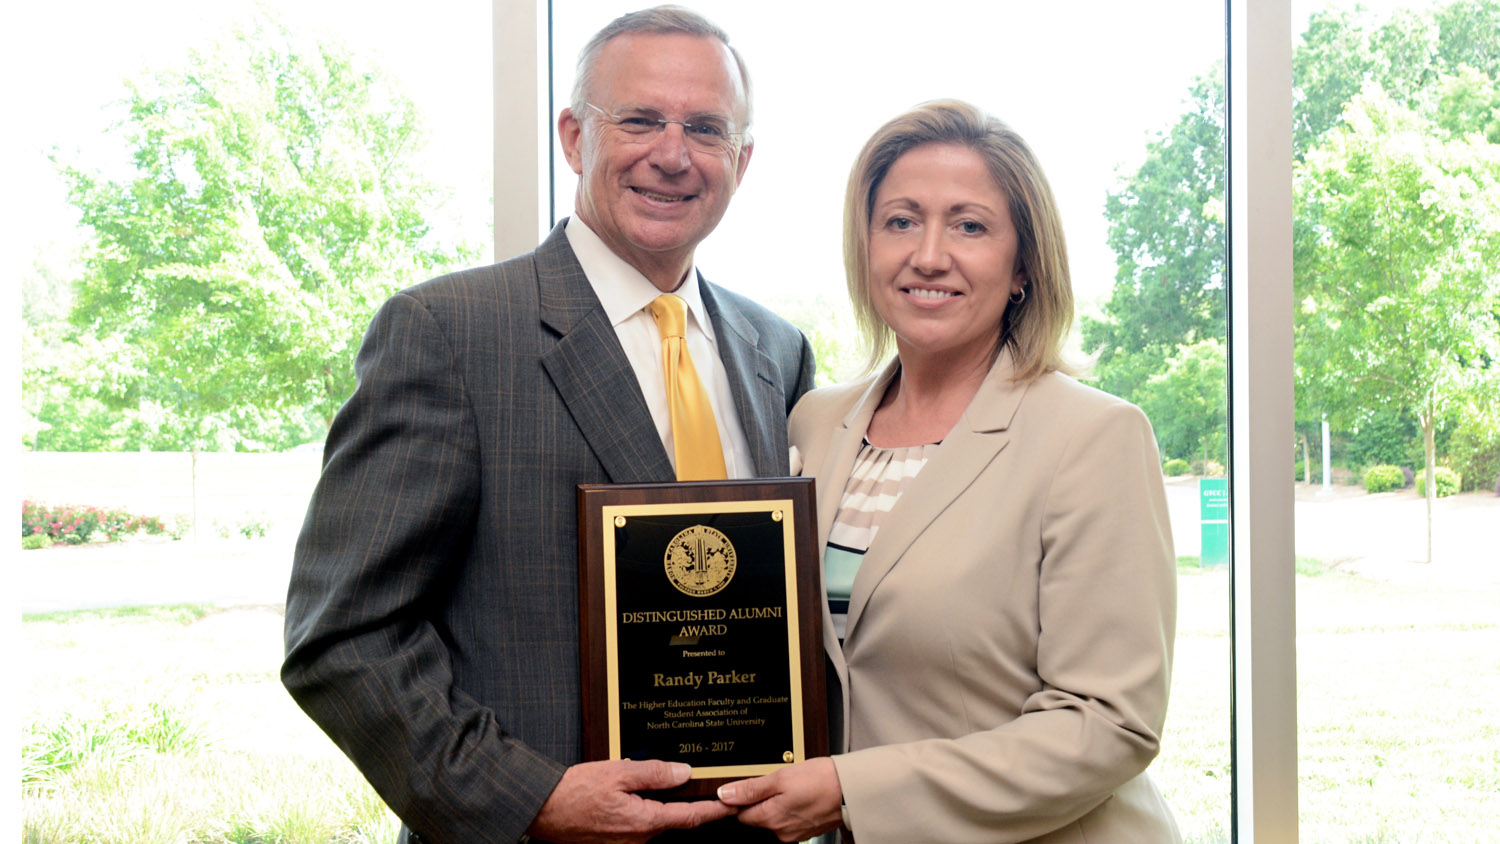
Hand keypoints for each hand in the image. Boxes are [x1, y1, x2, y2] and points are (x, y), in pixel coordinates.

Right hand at [526, 759, 734, 843]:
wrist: (542, 810)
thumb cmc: (574, 792)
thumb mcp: (618, 773)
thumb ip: (654, 773)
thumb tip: (683, 773)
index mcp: (646, 821)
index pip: (692, 817)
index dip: (716, 810)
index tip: (735, 803)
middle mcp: (641, 835)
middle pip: (679, 817)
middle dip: (697, 802)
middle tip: (714, 783)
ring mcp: (629, 837)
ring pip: (661, 816)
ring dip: (673, 800)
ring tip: (683, 779)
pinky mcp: (618, 833)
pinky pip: (645, 816)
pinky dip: (654, 802)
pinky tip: (651, 785)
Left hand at [716, 757, 843, 841]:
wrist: (852, 789)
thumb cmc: (821, 780)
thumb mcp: (780, 777)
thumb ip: (750, 788)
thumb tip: (725, 795)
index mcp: (771, 819)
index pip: (741, 814)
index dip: (740, 798)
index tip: (746, 785)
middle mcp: (781, 832)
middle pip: (757, 816)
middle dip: (761, 799)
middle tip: (776, 780)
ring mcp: (795, 834)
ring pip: (774, 817)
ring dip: (777, 802)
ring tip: (792, 785)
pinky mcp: (807, 831)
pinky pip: (790, 818)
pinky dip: (791, 806)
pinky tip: (801, 793)